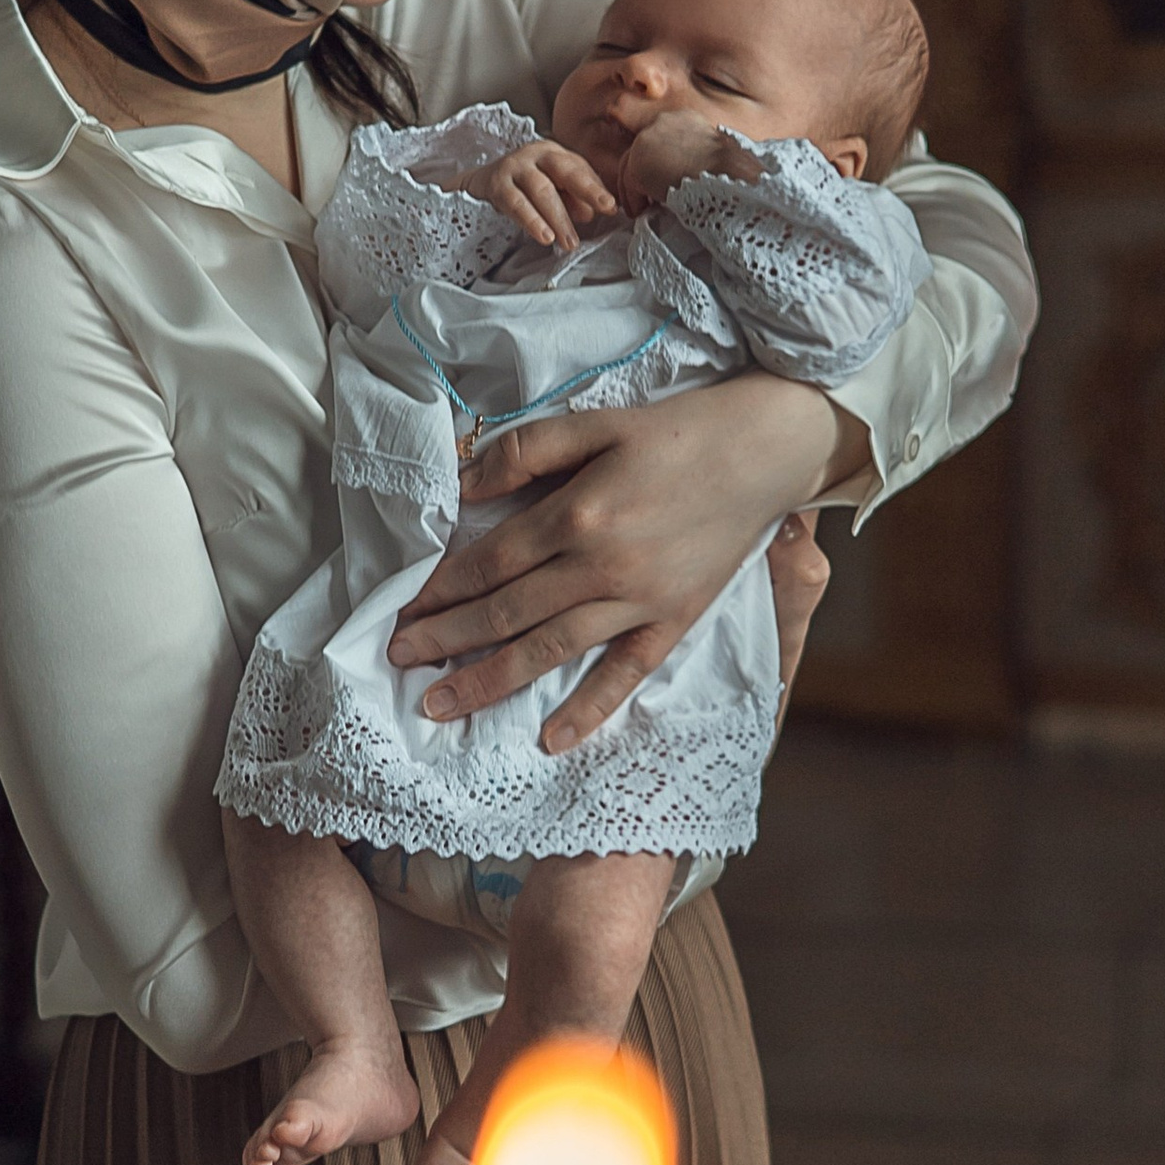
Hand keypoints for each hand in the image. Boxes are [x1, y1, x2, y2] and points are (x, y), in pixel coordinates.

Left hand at [386, 377, 872, 751]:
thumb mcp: (596, 423)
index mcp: (578, 514)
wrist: (767, 451)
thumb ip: (526, 452)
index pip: (488, 563)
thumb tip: (463, 486)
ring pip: (548, 651)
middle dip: (444, 639)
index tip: (400, 609)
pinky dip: (588, 711)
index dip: (437, 589)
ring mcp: (638, 602)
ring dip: (488, 682)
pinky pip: (624, 676)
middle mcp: (602, 567)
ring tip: (440, 705)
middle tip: (397, 660)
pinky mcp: (672, 623)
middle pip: (505, 613)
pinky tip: (550, 740)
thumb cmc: (679, 432)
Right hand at [465, 139, 618, 249]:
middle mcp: (535, 154)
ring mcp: (514, 167)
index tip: (612, 207)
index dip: (595, 188)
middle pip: (565, 172)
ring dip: (558, 217)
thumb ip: (572, 199)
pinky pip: (516, 203)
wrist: (478, 184)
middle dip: (585, 193)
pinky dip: (532, 221)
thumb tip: (591, 213)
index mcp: (553, 153)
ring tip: (569, 241)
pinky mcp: (496, 184)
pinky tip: (544, 236)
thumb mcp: (550, 190)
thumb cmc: (521, 187)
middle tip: (601, 216)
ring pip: (541, 190)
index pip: (579, 169)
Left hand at [623, 113, 760, 208]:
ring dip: (634, 190)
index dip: (660, 160)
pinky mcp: (639, 164)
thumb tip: (686, 175)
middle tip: (646, 195)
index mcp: (685, 118)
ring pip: (631, 166)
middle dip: (642, 173)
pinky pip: (630, 186)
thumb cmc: (730, 172)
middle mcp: (664, 123)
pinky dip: (634, 201)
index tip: (661, 179)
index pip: (662, 138)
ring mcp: (648, 141)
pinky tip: (641, 213)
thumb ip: (694, 158)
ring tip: (642, 208)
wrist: (729, 176)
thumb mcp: (713, 155)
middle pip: (642, 149)